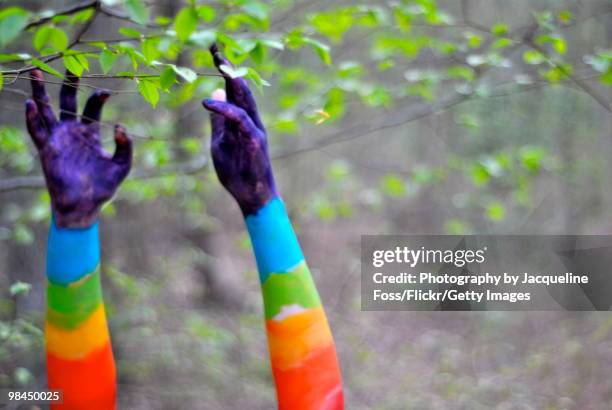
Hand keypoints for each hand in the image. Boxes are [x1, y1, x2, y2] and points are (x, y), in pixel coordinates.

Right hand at [25, 70, 132, 227]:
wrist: (84, 206)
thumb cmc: (103, 188)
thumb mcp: (121, 166)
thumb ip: (125, 147)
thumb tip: (120, 126)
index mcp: (90, 135)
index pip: (92, 109)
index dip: (97, 98)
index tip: (105, 92)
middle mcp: (72, 133)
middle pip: (67, 103)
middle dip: (68, 85)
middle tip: (70, 64)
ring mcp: (58, 140)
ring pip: (46, 111)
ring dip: (41, 93)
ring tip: (36, 72)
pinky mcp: (47, 150)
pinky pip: (37, 131)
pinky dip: (33, 118)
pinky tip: (30, 104)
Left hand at [202, 44, 276, 215]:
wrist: (252, 196)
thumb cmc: (237, 172)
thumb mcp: (220, 142)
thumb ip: (218, 121)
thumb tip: (212, 95)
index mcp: (242, 120)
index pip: (234, 91)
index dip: (225, 72)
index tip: (215, 54)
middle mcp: (250, 121)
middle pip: (241, 90)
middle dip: (230, 69)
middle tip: (217, 50)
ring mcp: (254, 129)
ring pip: (246, 100)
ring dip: (234, 81)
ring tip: (221, 65)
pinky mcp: (254, 141)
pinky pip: (240, 120)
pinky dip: (225, 109)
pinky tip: (210, 102)